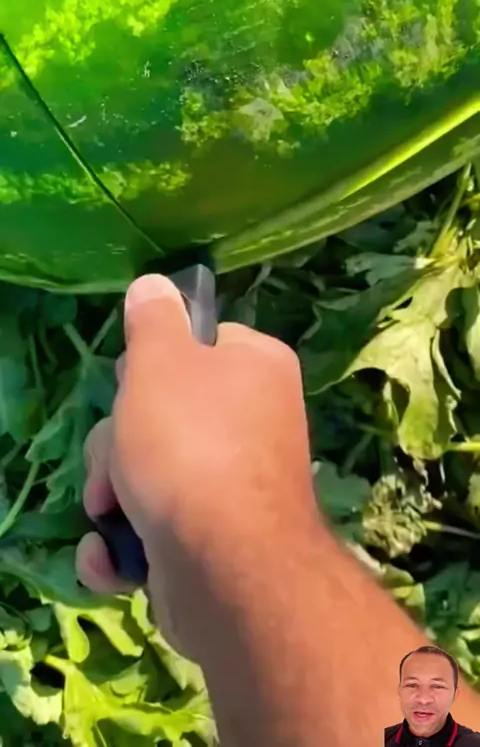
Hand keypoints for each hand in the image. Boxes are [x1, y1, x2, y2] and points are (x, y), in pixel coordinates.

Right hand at [76, 274, 315, 659]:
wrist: (226, 565)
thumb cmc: (191, 442)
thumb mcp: (161, 360)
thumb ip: (154, 319)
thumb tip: (156, 284)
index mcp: (256, 367)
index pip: (199, 345)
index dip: (153, 364)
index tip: (133, 384)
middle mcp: (255, 423)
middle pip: (163, 413)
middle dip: (120, 441)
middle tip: (117, 460)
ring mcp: (233, 487)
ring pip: (148, 472)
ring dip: (115, 493)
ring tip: (116, 511)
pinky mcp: (211, 543)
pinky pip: (154, 529)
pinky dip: (127, 544)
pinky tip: (116, 557)